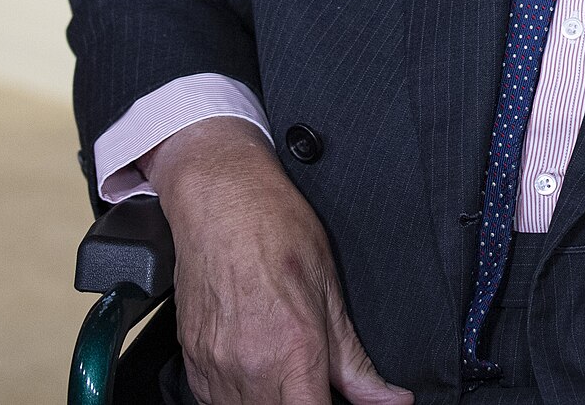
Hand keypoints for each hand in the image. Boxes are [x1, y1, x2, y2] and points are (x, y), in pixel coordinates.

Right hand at [143, 118, 412, 404]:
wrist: (220, 201)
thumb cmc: (277, 229)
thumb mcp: (330, 291)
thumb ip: (355, 362)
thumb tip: (392, 400)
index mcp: (293, 350)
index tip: (338, 402)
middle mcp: (250, 368)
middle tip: (315, 382)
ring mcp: (216, 369)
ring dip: (273, 402)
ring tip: (287, 371)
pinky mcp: (193, 364)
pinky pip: (217, 403)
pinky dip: (243, 397)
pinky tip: (259, 370)